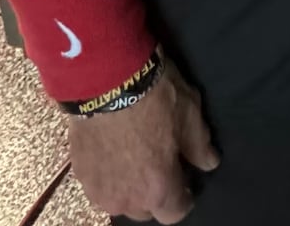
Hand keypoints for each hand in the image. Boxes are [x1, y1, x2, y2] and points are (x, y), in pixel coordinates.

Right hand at [67, 60, 218, 222]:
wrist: (105, 78)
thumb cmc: (155, 97)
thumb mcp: (189, 115)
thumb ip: (200, 145)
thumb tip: (210, 163)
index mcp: (158, 189)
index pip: (175, 213)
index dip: (185, 196)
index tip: (186, 176)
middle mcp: (126, 199)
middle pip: (147, 209)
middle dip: (157, 192)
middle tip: (161, 161)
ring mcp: (99, 189)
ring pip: (121, 201)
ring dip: (131, 187)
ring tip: (136, 157)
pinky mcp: (79, 173)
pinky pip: (100, 186)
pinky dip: (110, 176)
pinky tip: (114, 152)